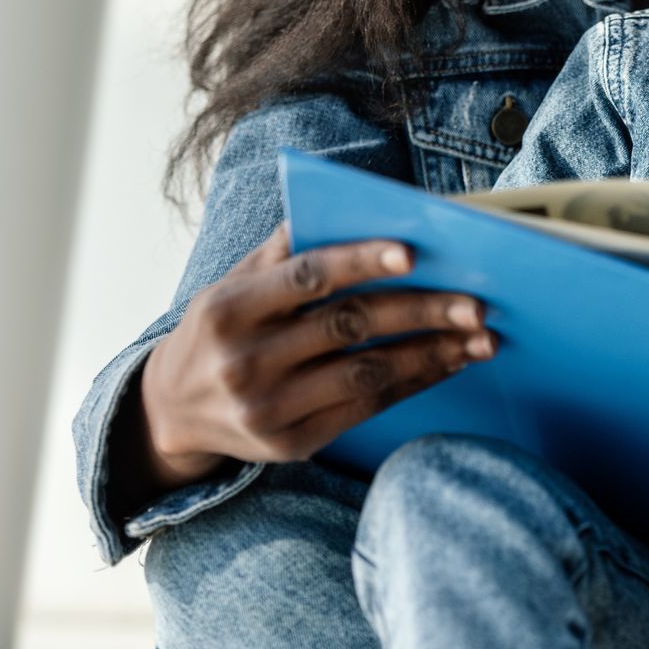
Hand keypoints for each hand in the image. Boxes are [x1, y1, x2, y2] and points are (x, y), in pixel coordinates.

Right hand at [132, 224, 494, 492]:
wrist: (169, 410)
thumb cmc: (218, 329)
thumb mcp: (231, 283)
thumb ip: (284, 250)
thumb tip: (345, 204)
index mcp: (231, 308)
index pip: (307, 277)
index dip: (360, 261)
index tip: (413, 252)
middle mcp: (246, 359)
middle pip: (349, 326)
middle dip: (420, 312)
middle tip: (478, 304)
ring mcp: (267, 408)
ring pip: (365, 373)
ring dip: (430, 353)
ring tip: (480, 338)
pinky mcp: (289, 444)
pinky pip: (364, 409)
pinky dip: (411, 383)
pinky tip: (446, 364)